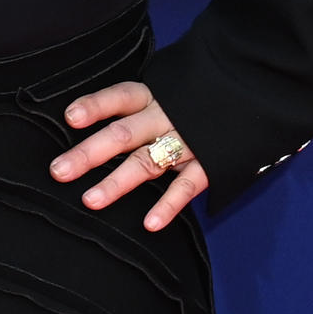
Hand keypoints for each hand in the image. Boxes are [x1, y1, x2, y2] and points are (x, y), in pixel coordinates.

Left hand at [54, 81, 210, 230]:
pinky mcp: (210, 163)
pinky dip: (169, 205)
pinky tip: (150, 223)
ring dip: (118, 182)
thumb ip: (138, 107)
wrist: (252, 95)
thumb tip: (86, 121)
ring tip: (91, 201)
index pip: (121, 97)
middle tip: (59, 171)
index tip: (71, 117)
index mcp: (154, 97)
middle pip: (123, 134)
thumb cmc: (200, 98)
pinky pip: (187, 186)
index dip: (96, 105)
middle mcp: (166, 117)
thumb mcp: (171, 90)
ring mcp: (188, 141)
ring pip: (148, 162)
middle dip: (89, 153)